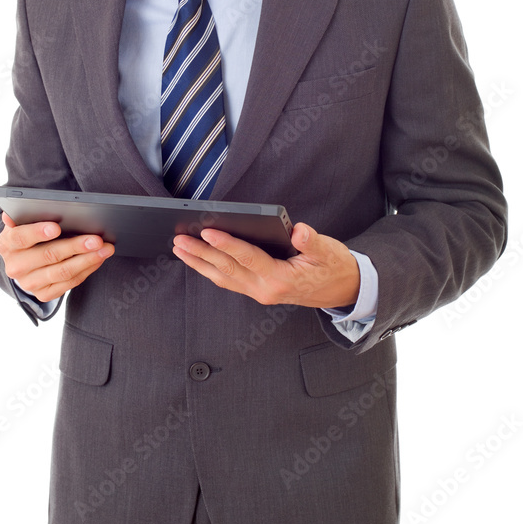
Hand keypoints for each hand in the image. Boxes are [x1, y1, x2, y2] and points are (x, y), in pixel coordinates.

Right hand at [0, 213, 113, 302]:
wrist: (23, 261)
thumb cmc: (28, 235)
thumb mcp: (22, 223)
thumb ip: (25, 216)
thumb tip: (16, 211)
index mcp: (7, 244)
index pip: (20, 237)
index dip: (37, 232)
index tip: (56, 227)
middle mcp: (15, 267)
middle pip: (48, 256)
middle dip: (75, 246)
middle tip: (96, 239)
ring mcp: (29, 283)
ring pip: (62, 272)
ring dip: (88, 259)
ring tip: (105, 249)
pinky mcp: (43, 294)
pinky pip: (69, 283)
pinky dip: (87, 270)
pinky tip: (98, 259)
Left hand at [172, 222, 359, 308]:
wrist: (342, 291)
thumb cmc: (333, 267)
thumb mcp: (329, 250)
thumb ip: (311, 241)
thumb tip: (298, 231)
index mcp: (281, 278)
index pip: (248, 258)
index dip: (227, 244)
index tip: (208, 231)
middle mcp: (265, 289)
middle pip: (227, 269)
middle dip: (201, 254)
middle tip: (180, 239)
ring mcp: (259, 292)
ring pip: (223, 278)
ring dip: (199, 263)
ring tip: (179, 248)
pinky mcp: (257, 291)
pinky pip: (229, 281)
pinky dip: (210, 270)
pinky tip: (198, 260)